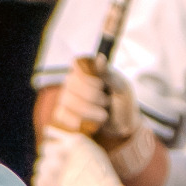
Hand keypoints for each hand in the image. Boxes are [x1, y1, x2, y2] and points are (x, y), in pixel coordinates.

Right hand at [51, 57, 155, 180]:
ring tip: (103, 114)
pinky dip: (83, 123)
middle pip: (72, 84)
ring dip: (91, 112)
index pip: (78, 67)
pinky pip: (65, 117)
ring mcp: (65, 98)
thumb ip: (108, 74)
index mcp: (86, 69)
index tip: (102, 86)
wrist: (122, 127)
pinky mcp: (62, 115)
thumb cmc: (122, 103)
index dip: (90, 79)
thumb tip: (99, 58)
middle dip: (94, 97)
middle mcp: (72, 81)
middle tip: (106, 102)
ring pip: (69, 102)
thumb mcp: (120, 87)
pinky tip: (93, 124)